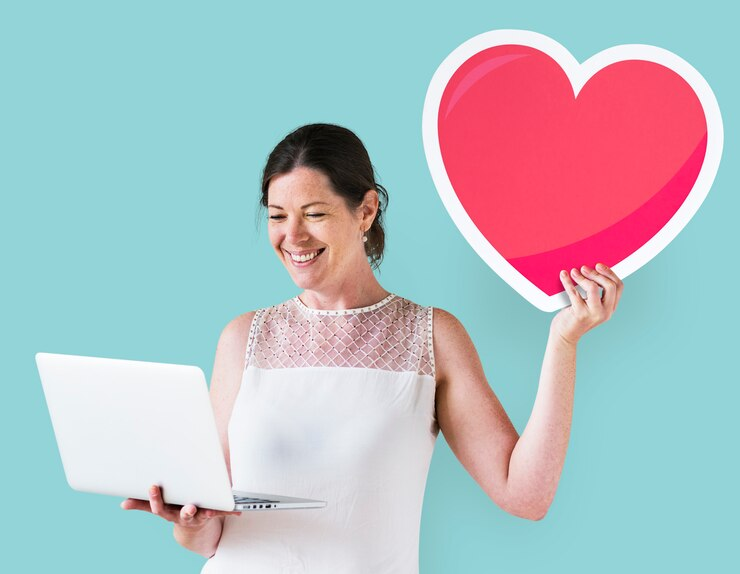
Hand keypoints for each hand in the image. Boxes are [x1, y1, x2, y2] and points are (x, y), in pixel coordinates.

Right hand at [120, 485, 240, 529]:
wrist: (194, 528)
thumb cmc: (175, 510)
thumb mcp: (161, 507)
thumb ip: (143, 504)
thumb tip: (123, 504)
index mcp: (170, 512)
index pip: (160, 507)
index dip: (155, 498)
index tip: (153, 486)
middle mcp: (184, 516)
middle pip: (184, 514)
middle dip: (186, 511)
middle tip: (189, 508)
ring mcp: (199, 516)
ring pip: (203, 515)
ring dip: (208, 513)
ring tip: (212, 511)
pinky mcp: (212, 514)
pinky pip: (221, 512)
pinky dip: (229, 510)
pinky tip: (237, 511)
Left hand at [551, 263, 623, 344]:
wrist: (565, 336)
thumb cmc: (575, 317)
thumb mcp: (591, 306)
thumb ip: (596, 293)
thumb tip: (591, 269)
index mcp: (610, 308)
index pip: (618, 286)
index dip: (610, 273)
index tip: (599, 265)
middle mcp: (605, 312)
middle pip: (610, 286)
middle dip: (597, 273)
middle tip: (584, 268)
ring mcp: (593, 314)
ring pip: (593, 288)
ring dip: (582, 277)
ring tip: (574, 272)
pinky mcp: (580, 314)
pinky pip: (574, 292)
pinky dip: (567, 282)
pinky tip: (564, 275)